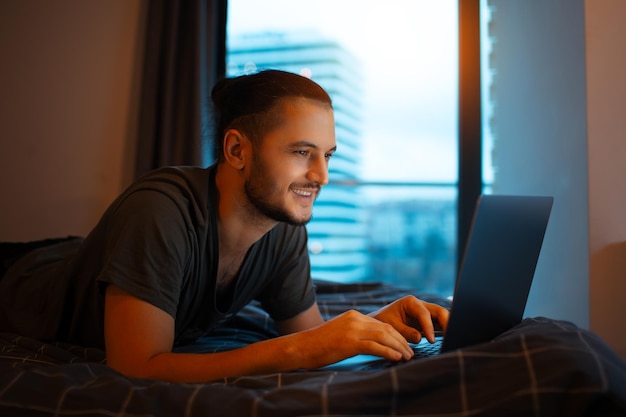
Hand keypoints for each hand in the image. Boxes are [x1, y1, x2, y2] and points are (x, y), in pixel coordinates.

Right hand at [296, 309, 414, 368]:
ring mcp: (352, 329)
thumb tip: (371, 343)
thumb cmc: (318, 345)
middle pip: (386, 328)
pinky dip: (389, 352)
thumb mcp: (339, 333)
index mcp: (353, 315)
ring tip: (407, 357)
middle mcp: (355, 319)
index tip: (405, 346)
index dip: (396, 335)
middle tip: (411, 353)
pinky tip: (396, 358)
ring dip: (399, 347)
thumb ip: (355, 333)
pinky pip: (375, 346)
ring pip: (384, 336)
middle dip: (401, 341)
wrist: (300, 347)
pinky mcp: (349, 342)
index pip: (381, 324)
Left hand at [369, 295, 449, 343]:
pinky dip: (445, 330)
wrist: (380, 321)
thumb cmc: (384, 321)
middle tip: (450, 338)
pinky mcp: (428, 320)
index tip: (431, 341)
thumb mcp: (391, 326)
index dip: (429, 327)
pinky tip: (449, 340)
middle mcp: (421, 304)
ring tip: (452, 340)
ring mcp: (426, 311)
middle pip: (439, 311)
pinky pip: (440, 323)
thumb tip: (420, 338)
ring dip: (448, 327)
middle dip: (446, 323)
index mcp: (410, 302)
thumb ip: (405, 332)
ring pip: (443, 316)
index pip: (424, 314)